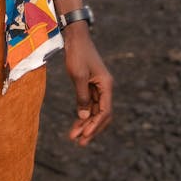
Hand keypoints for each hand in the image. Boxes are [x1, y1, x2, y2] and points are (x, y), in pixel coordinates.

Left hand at [62, 23, 112, 145]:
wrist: (75, 37)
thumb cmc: (77, 54)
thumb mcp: (78, 76)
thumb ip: (82, 97)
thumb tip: (84, 116)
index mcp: (106, 85)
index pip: (105, 111)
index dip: (96, 125)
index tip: (84, 136)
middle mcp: (105, 88)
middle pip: (102, 114)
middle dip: (91, 129)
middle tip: (79, 143)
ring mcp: (98, 87)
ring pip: (95, 111)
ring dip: (86, 123)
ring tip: (74, 136)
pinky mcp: (90, 85)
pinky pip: (89, 104)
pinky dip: (83, 114)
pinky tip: (76, 123)